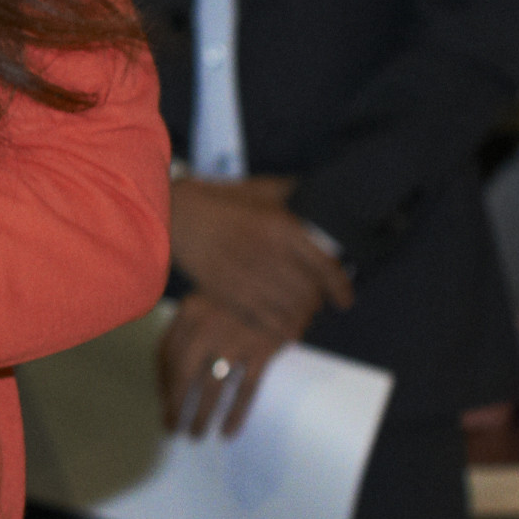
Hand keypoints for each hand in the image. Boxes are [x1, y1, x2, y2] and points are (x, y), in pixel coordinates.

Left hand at [158, 292, 301, 438]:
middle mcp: (207, 323)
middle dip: (175, 404)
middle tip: (172, 427)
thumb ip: (192, 328)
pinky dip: (235, 413)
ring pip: (210, 386)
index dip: (162, 381)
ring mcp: (236, 337)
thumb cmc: (247, 295)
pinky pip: (245, 389)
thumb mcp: (213, 301)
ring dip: (200, 415)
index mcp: (191, 309)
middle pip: (182, 373)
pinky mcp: (265, 349)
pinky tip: (228, 431)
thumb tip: (170, 375)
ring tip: (196, 434)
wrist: (291, 276)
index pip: (166, 352)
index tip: (164, 399)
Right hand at [166, 178, 348, 345]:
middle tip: (318, 305)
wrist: (173, 215)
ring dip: (301, 318)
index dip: (341, 288)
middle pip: (309, 293)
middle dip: (317, 304)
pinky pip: (264, 320)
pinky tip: (285, 328)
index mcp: (281, 227)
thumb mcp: (259, 189)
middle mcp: (268, 254)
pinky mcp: (228, 293)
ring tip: (302, 317)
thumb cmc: (218, 201)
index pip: (325, 267)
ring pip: (289, 310)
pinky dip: (279, 329)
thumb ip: (292, 192)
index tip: (345, 299)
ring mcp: (247, 276)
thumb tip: (319, 192)